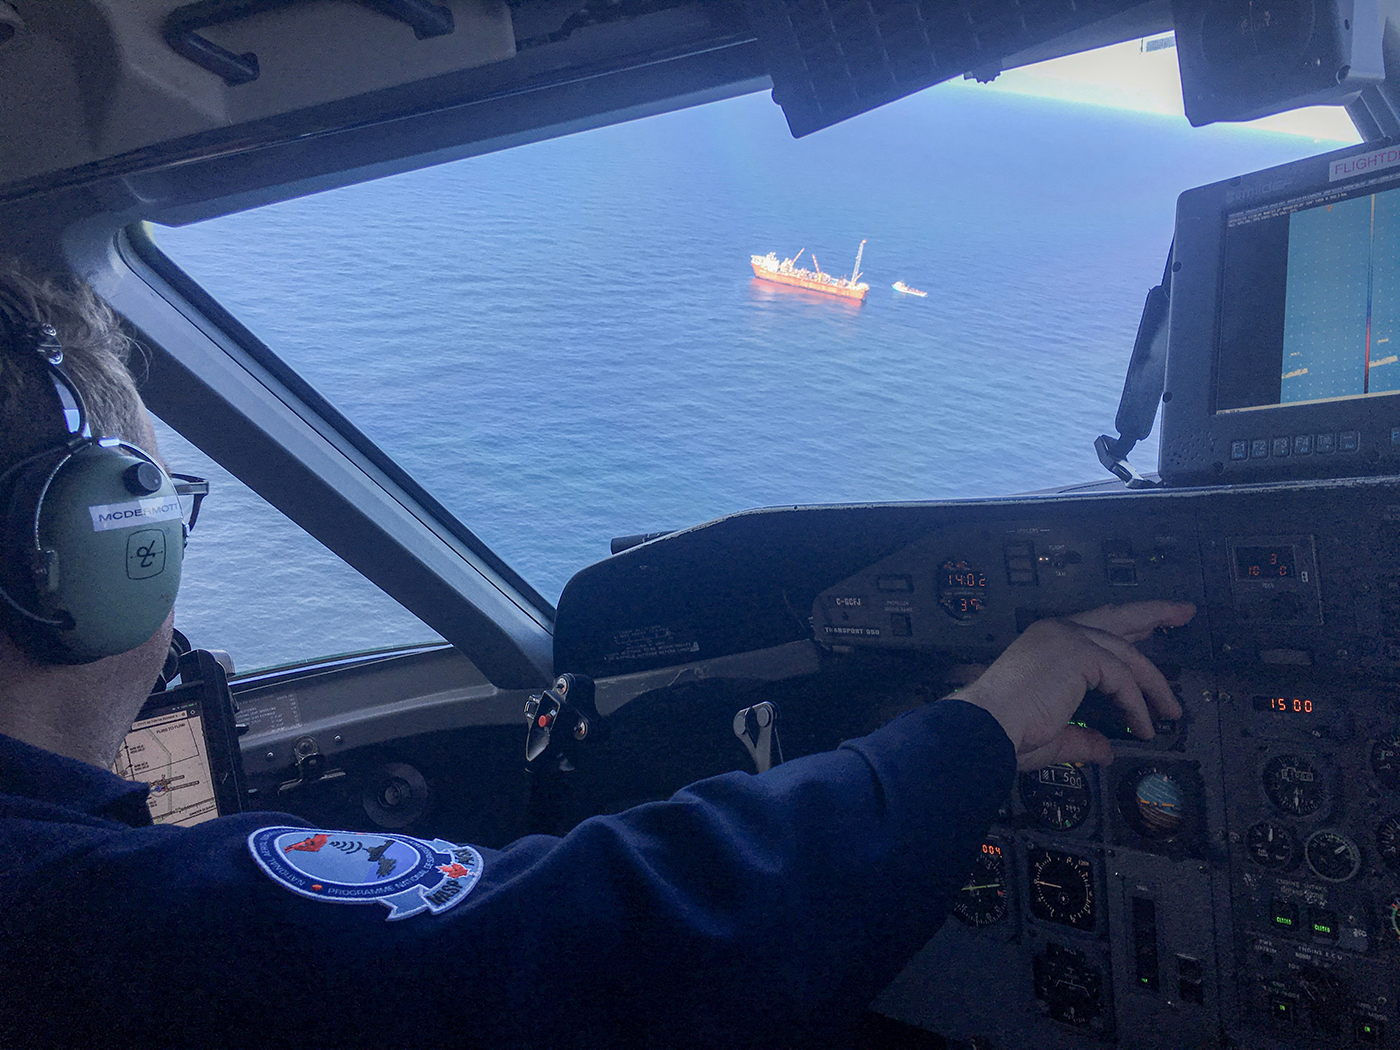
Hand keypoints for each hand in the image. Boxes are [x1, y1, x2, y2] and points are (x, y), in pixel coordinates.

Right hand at [954, 601, 1193, 770]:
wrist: (986, 726)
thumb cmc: (1008, 732)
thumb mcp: (1055, 734)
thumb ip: (1082, 738)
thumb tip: (1105, 750)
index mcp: (1047, 641)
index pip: (1096, 627)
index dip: (1128, 625)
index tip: (1152, 626)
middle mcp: (1057, 631)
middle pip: (1118, 617)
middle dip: (1154, 613)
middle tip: (1184, 612)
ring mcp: (1068, 638)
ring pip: (1128, 655)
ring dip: (1154, 685)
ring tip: (1173, 710)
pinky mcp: (1079, 654)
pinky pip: (1123, 679)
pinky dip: (1137, 705)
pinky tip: (1143, 727)